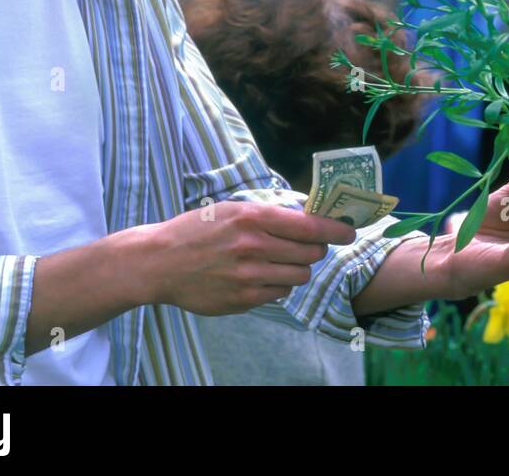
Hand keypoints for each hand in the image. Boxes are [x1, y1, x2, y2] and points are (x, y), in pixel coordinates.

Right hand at [142, 201, 356, 315]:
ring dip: (298, 269)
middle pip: (311, 253)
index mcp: (252, 217)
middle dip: (315, 249)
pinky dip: (278, 285)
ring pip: (299, 276)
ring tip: (280, 261)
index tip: (349, 231)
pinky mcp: (243, 300)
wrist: (158, 262)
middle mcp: (254, 246)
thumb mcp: (232, 209)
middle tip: (308, 246)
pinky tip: (261, 276)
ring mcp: (249, 276)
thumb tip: (309, 217)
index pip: (310, 225)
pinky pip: (279, 294)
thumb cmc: (198, 229)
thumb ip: (269, 214)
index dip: (336, 229)